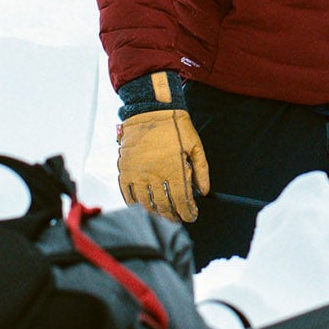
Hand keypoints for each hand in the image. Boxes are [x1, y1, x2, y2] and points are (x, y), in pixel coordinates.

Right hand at [115, 72, 210, 221]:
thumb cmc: (175, 126)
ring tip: (162, 216)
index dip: (188, 212)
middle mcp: (154, 175)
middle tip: (178, 219)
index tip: (191, 216)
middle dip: (173, 216)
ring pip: (146, 204)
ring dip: (155, 213)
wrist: (150, 109)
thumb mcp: (195, 146)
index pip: (182, 201)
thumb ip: (201, 170)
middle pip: (164, 206)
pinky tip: (142, 207)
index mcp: (174, 170)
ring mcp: (137, 173)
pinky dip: (134, 204)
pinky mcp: (125, 170)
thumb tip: (204, 191)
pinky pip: (127, 194)